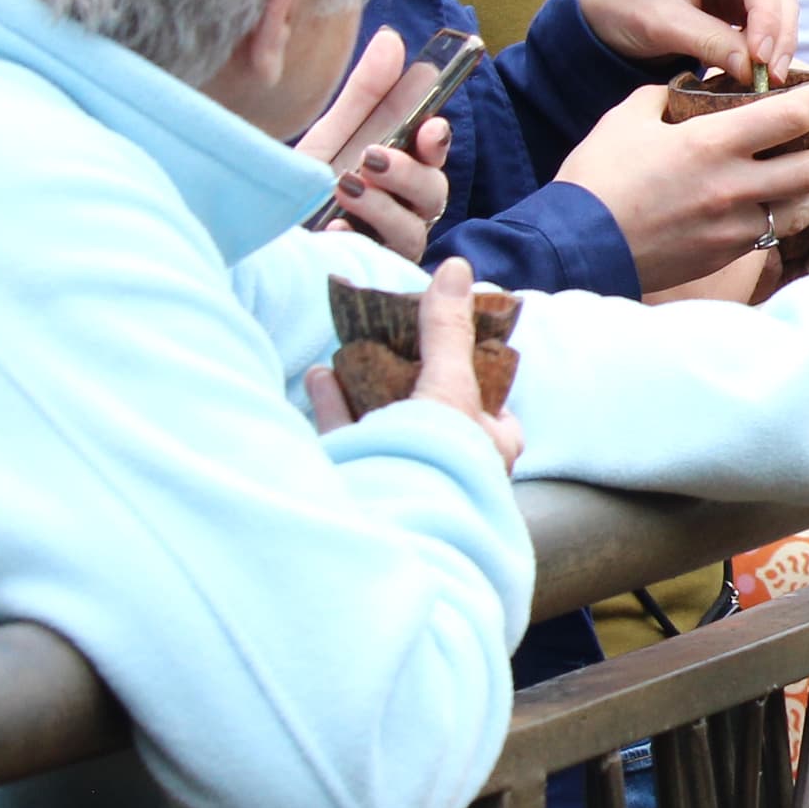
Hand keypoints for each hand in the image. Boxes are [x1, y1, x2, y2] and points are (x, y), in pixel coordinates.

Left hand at [295, 25, 455, 254]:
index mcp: (403, 172)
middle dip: (409, 173)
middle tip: (371, 158)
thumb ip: (366, 92)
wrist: (260, 234)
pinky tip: (332, 230)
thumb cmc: (308, 185)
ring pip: (411, 229)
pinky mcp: (370, 274)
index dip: (438, 141)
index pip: (435, 155)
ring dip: (382, 206)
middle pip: (434, 192)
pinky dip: (355, 242)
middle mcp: (405, 210)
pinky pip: (377, 263)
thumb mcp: (333, 133)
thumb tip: (392, 39)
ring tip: (345, 190)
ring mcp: (389, 246)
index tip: (430, 127)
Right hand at [304, 259, 521, 470]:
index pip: (490, 397)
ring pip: (387, 419)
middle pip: (430, 403)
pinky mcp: (361, 483)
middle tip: (389, 328)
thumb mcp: (451, 387)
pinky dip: (335, 404)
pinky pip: (348, 438)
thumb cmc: (436, 464)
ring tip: (349, 343)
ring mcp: (404, 474)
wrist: (387, 538)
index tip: (447, 327)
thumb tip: (456, 269)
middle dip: (408, 368)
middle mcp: (450, 464)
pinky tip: (318, 375)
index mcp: (489, 448)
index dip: (471, 361)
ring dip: (367, 380)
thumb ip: (449, 332)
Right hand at [556, 67, 808, 291]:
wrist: (573, 246)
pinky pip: (781, 228)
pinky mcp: (728, 253)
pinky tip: (807, 194)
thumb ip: (671, 94)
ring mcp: (735, 226)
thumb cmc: (596, 177)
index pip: (794, 114)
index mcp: (712, 144)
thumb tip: (695, 81)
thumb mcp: (629, 117)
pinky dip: (804, 209)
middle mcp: (734, 186)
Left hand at [577, 0, 795, 76]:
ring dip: (780, 37)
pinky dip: (770, 40)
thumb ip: (710, 42)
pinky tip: (762, 67)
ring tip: (768, 77)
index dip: (767, 13)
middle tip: (773, 76)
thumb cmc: (622, 5)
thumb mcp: (660, 25)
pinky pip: (770, 12)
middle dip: (780, 30)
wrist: (603, 9)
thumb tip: (755, 70)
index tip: (762, 58)